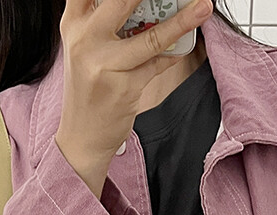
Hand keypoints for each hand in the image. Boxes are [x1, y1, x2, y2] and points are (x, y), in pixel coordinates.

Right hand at [55, 0, 212, 194]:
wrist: (81, 138)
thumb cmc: (88, 88)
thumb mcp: (85, 47)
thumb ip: (103, 20)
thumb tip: (147, 3)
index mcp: (73, 24)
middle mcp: (85, 41)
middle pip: (123, 1)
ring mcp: (105, 66)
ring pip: (151, 36)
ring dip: (182, 20)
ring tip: (202, 7)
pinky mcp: (124, 88)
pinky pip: (158, 64)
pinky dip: (175, 51)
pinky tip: (187, 41)